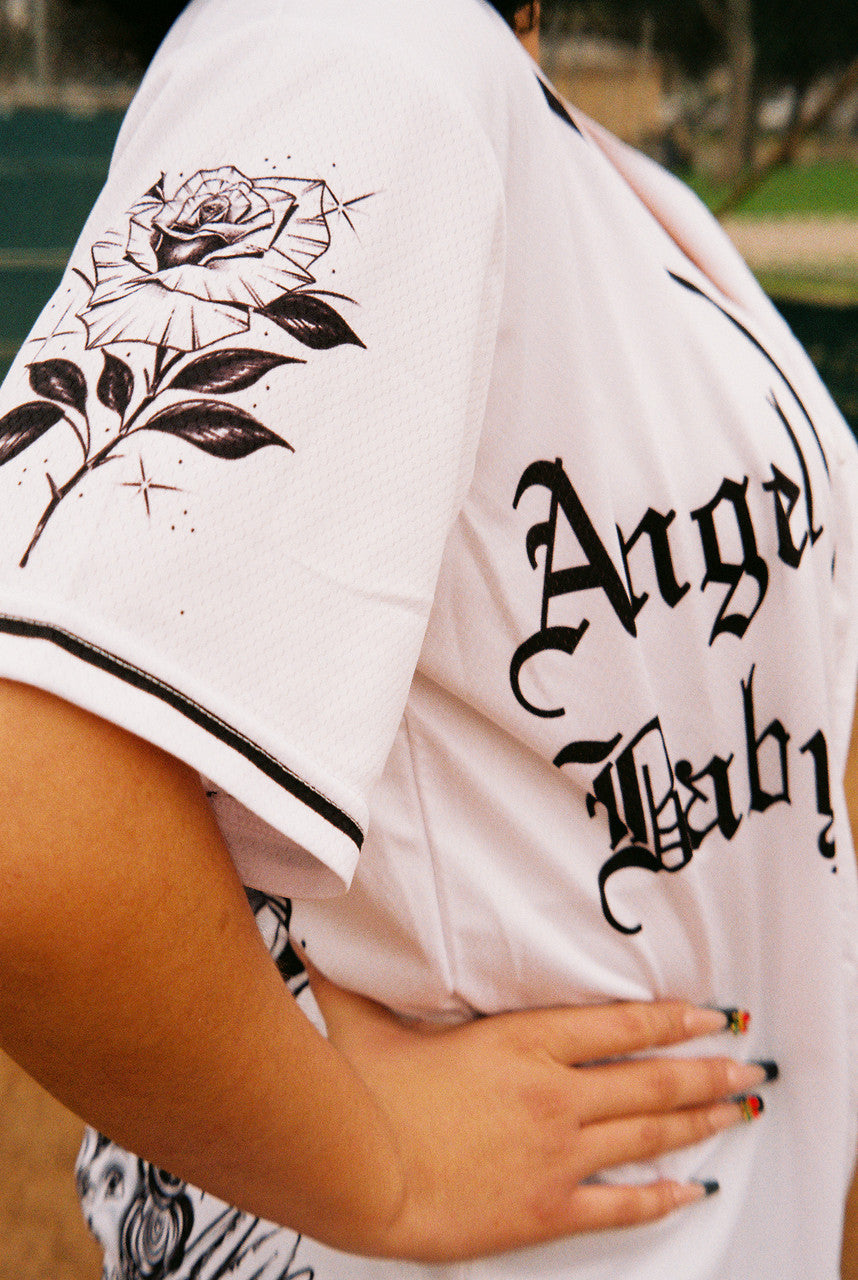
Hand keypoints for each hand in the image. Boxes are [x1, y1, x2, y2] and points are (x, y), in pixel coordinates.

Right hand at [307, 969, 769, 1260]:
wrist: (360, 1177)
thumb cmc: (362, 1100)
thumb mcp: (363, 1020)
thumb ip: (357, 974)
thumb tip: (326, 930)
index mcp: (520, 1042)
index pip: (619, 1023)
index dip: (672, 1017)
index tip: (709, 1013)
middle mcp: (553, 1095)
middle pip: (650, 1079)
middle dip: (705, 1071)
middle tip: (744, 1065)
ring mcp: (557, 1154)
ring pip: (649, 1135)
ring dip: (699, 1122)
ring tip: (735, 1111)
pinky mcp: (547, 1207)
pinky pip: (621, 1204)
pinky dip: (661, 1196)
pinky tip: (688, 1189)